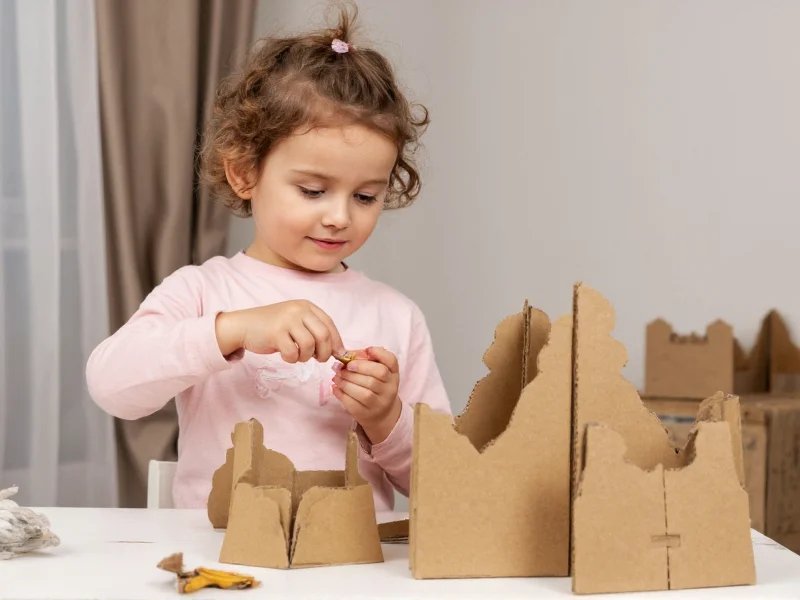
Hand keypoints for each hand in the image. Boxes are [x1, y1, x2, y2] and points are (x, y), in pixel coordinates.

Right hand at [214, 300, 344, 362]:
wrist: (243, 325)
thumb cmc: (272, 327)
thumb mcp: (296, 322)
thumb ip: (314, 331)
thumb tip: (338, 350)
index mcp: (306, 306)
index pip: (329, 324)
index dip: (336, 341)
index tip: (338, 354)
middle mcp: (298, 310)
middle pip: (323, 335)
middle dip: (325, 352)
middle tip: (318, 360)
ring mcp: (287, 320)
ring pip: (309, 345)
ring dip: (306, 357)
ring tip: (298, 356)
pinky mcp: (276, 332)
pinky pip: (293, 352)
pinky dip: (292, 359)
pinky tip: (286, 355)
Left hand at [332, 346, 401, 444]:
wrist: (381, 413)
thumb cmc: (376, 386)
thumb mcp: (378, 371)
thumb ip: (366, 359)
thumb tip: (347, 353)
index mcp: (393, 374)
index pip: (391, 361)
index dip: (378, 354)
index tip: (365, 351)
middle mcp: (390, 389)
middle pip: (376, 377)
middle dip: (357, 369)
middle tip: (343, 367)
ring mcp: (379, 404)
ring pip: (364, 393)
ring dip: (346, 383)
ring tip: (337, 377)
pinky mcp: (366, 414)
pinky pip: (353, 405)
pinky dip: (342, 394)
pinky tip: (336, 387)